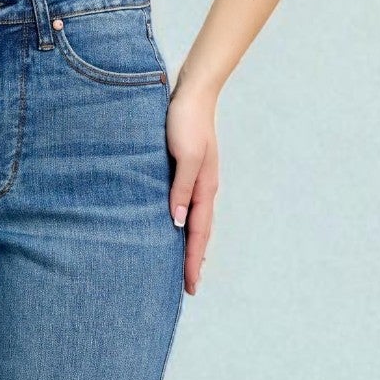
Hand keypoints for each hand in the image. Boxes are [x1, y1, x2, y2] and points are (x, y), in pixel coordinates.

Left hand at [165, 81, 219, 296]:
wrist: (192, 92)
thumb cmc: (186, 121)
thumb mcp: (186, 156)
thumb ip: (182, 189)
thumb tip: (178, 224)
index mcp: (205, 189)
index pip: (198, 234)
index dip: (193, 261)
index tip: (189, 287)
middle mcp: (203, 189)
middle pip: (199, 232)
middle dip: (194, 260)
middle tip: (187, 286)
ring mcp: (196, 180)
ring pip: (194, 221)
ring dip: (189, 244)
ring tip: (182, 264)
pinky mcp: (186, 170)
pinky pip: (186, 205)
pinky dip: (183, 223)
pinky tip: (174, 226)